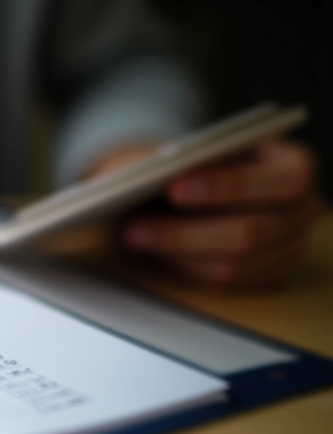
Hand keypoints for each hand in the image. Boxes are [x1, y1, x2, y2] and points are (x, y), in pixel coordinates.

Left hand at [92, 138, 322, 286]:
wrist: (190, 181)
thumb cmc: (192, 161)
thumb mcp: (185, 149)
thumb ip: (175, 159)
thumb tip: (132, 176)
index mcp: (295, 165)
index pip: (280, 181)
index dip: (228, 186)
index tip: (174, 187)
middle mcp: (301, 210)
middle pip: (251, 234)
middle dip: (185, 232)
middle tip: (134, 227)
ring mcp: (287, 248)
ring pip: (231, 267)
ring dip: (176, 253)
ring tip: (134, 237)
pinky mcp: (264, 275)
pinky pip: (223, 285)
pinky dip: (184, 269)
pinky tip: (153, 253)